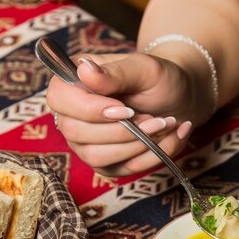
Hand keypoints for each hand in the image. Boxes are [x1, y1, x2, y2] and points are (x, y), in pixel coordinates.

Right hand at [46, 52, 199, 176]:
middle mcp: (72, 116)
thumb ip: (114, 73)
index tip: (127, 109)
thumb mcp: (142, 69)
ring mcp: (86, 144)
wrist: (178, 99)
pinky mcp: (107, 164)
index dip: (91, 109)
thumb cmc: (157, 80)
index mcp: (72, 83)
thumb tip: (84, 69)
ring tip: (164, 125)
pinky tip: (167, 137)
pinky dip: (152, 156)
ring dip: (138, 144)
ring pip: (98, 158)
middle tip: (155, 118)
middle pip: (77, 133)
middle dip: (123, 131)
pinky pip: (123, 169)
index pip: (60, 99)